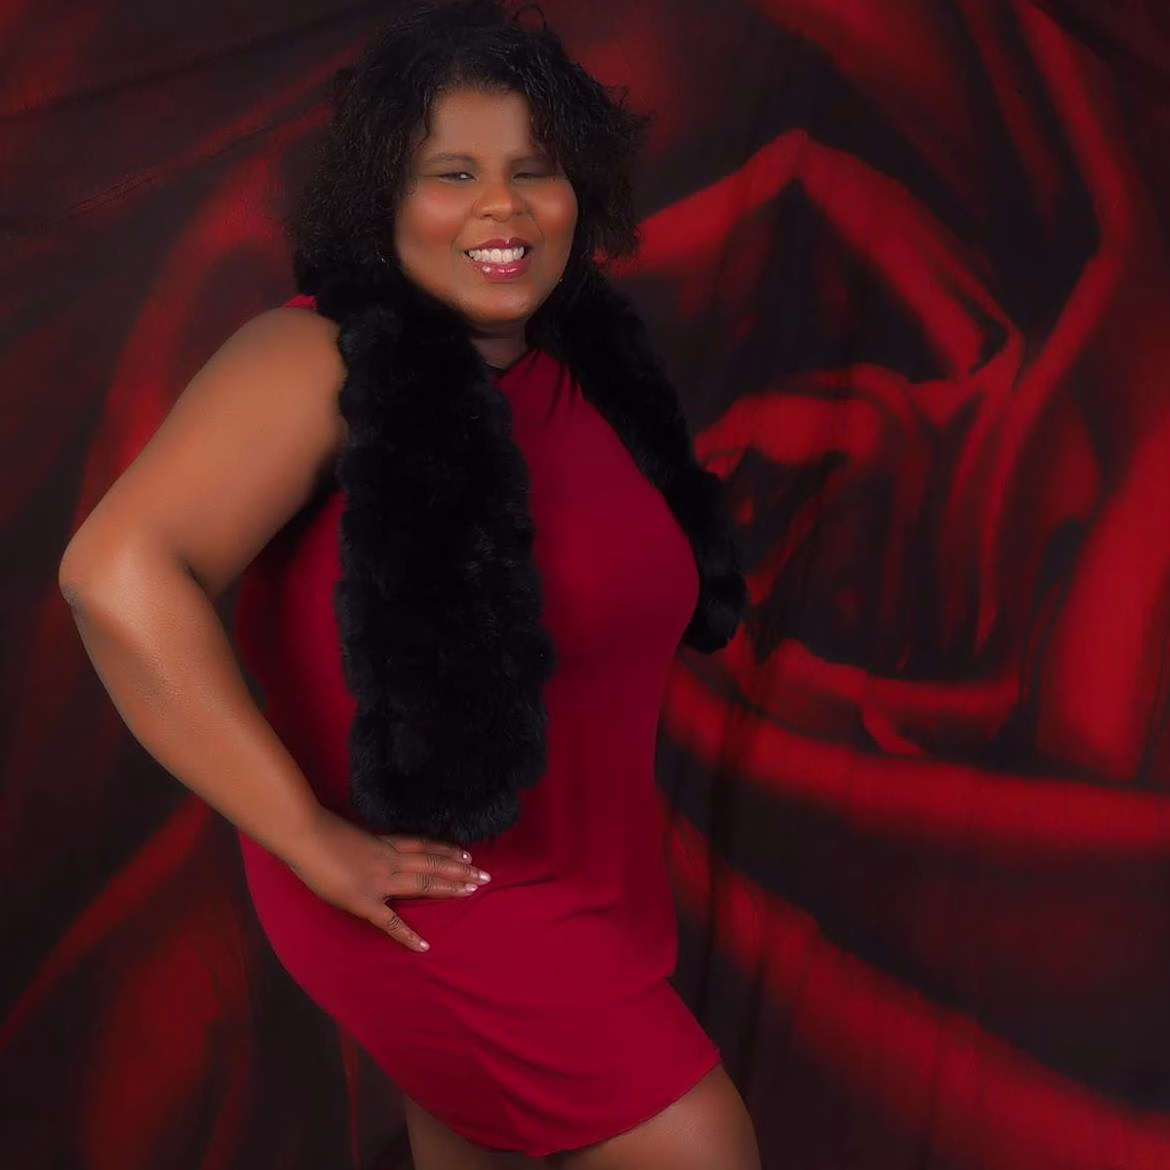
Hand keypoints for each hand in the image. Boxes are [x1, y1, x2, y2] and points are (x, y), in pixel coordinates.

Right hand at [281, 807, 490, 950]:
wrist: (305, 834)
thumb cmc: (317, 830)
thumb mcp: (347, 834)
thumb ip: (362, 846)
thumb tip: (364, 852)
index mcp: (384, 843)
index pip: (423, 846)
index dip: (446, 851)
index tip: (467, 855)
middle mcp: (389, 859)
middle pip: (432, 863)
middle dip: (460, 870)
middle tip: (485, 875)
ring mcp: (379, 880)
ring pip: (423, 883)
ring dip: (449, 887)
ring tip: (472, 891)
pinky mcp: (364, 901)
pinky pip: (390, 921)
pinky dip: (407, 935)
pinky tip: (424, 945)